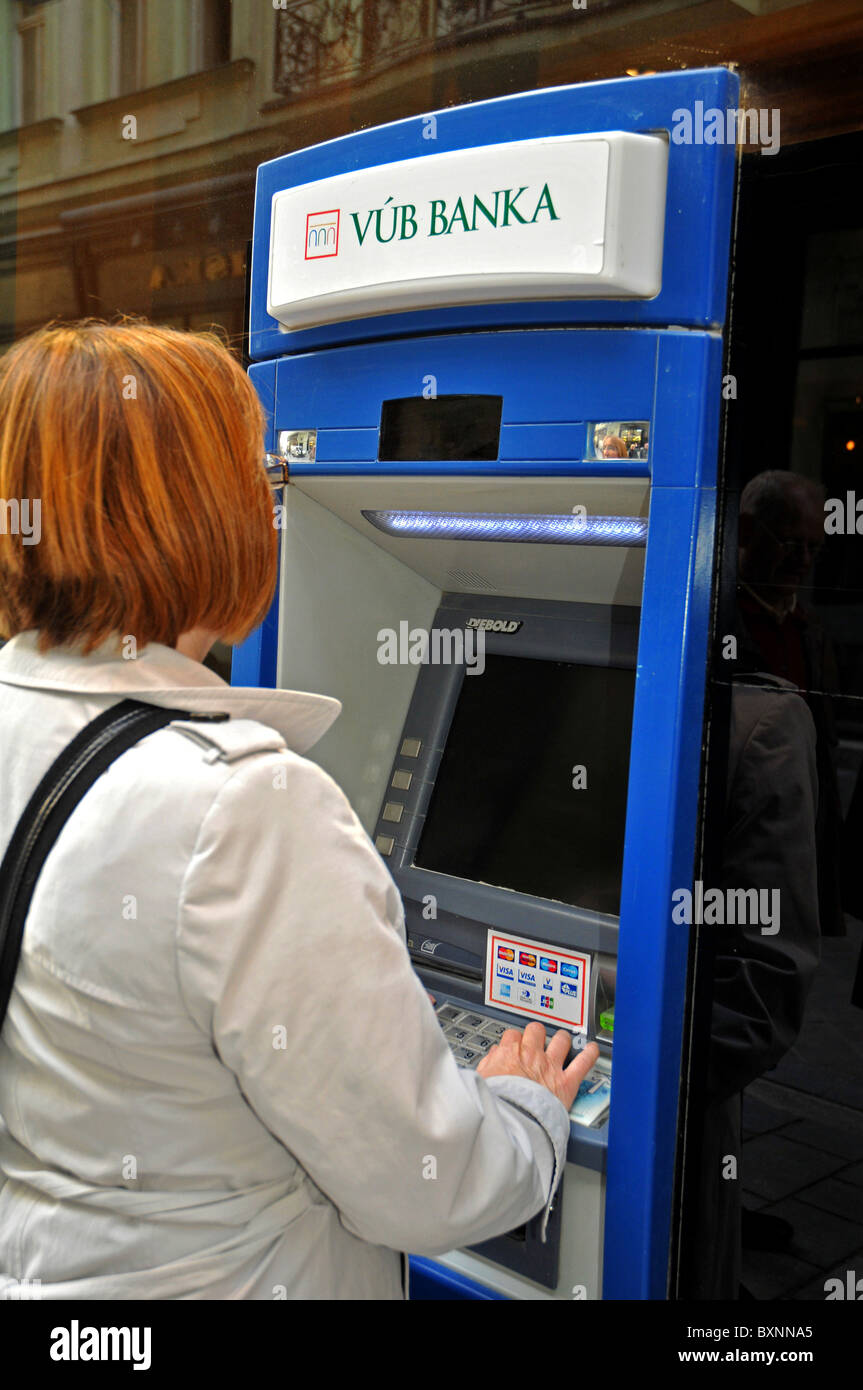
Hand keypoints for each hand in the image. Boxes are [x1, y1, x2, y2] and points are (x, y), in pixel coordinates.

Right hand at [476, 1023, 599, 1111]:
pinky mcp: (566, 1082)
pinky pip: (583, 1063)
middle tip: (537, 1041)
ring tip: (562, 1041)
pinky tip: (593, 1050)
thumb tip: (494, 1055)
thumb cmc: (494, 1105)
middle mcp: (531, 1055)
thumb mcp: (482, 1080)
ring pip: (561, 1040)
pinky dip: (590, 1055)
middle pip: (536, 1030)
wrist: (510, 1121)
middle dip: (537, 1034)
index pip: (513, 1035)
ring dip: (561, 1040)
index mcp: (509, 1054)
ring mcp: (551, 1067)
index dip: (515, 1039)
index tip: (515, 1045)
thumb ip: (489, 1064)